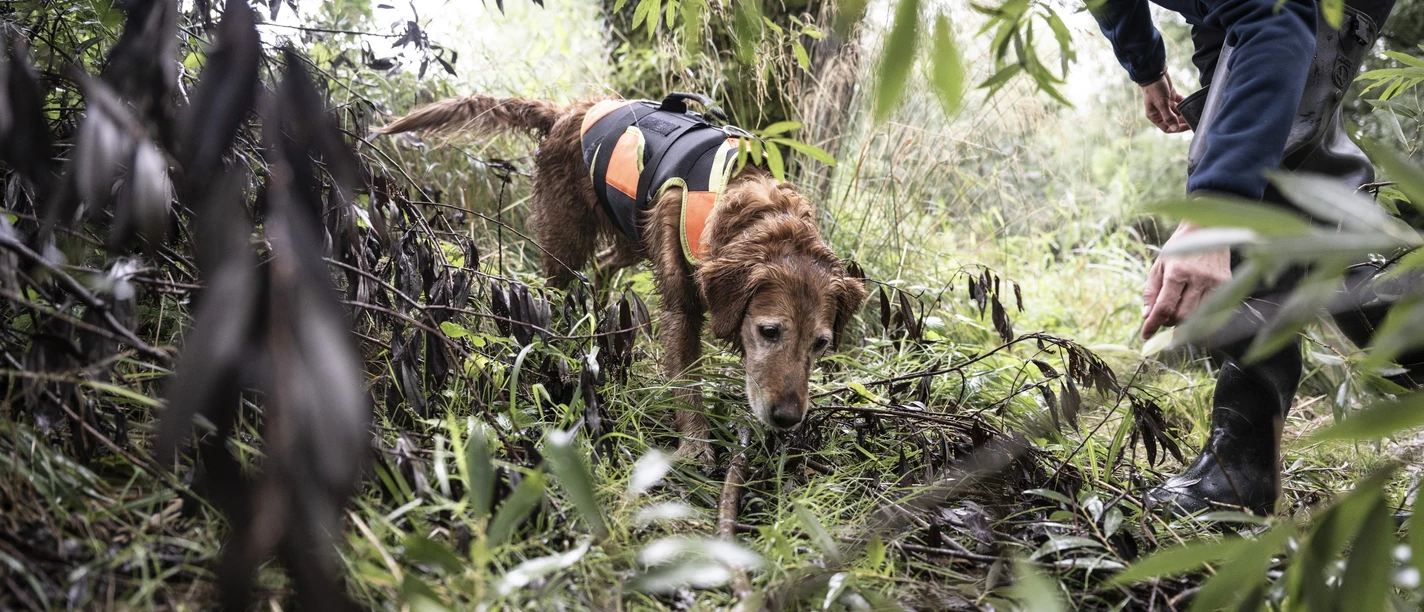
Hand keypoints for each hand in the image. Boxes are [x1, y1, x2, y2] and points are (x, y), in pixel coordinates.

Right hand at [1140, 72, 1187, 132]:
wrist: (1154, 72)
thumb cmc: (1155, 88)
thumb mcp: (1161, 103)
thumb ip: (1168, 116)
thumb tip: (1175, 128)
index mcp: (1154, 116)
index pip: (1167, 127)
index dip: (1177, 128)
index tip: (1188, 126)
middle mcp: (1159, 111)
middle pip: (1173, 121)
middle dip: (1183, 121)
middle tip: (1193, 119)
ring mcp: (1165, 104)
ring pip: (1177, 112)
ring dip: (1184, 113)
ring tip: (1193, 112)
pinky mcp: (1170, 96)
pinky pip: (1179, 103)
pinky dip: (1184, 103)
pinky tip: (1190, 102)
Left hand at [1141, 221, 1231, 339]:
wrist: (1206, 230)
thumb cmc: (1179, 249)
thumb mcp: (1159, 265)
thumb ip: (1151, 291)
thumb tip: (1146, 316)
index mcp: (1177, 272)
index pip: (1164, 307)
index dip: (1153, 324)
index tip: (1145, 335)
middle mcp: (1198, 278)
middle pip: (1181, 316)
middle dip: (1167, 322)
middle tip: (1162, 317)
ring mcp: (1215, 282)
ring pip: (1197, 317)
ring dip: (1183, 321)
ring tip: (1176, 311)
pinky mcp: (1227, 284)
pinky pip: (1211, 310)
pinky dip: (1199, 315)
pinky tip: (1191, 308)